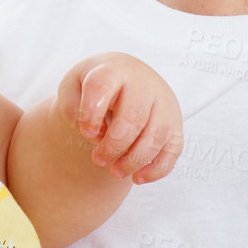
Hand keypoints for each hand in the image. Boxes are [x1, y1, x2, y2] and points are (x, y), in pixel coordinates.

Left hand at [57, 53, 182, 183]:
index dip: (90, 113)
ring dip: (133, 160)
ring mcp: (164, 103)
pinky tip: (137, 178)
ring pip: (155, 136)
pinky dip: (156, 169)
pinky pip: (173, 150)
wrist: (127, 77)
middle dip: (113, 145)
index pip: (102, 85)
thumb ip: (72, 107)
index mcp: (114, 70)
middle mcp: (144, 83)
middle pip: (133, 117)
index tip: (85, 131)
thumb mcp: (74, 86)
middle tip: (98, 159)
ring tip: (114, 172)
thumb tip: (95, 133)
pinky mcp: (175, 124)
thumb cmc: (97, 86)